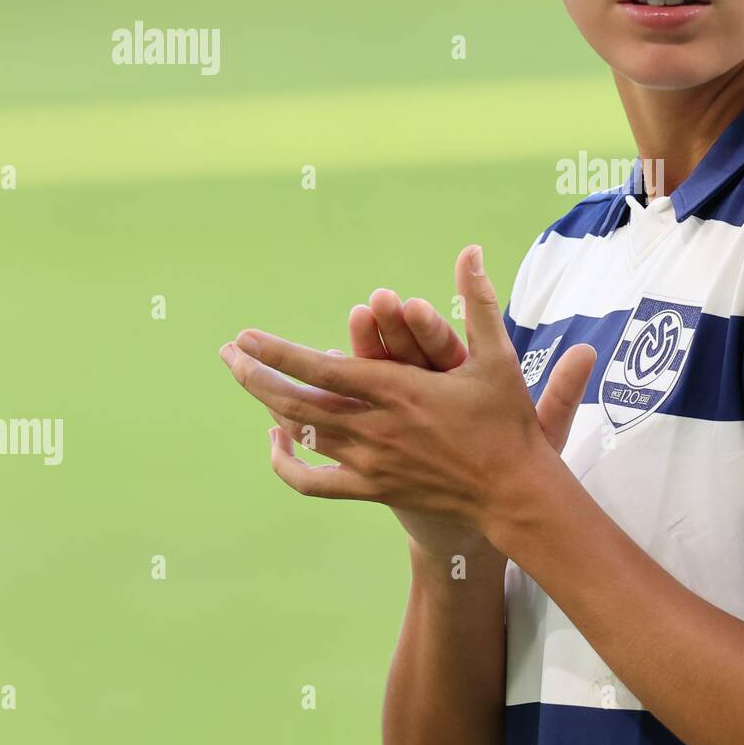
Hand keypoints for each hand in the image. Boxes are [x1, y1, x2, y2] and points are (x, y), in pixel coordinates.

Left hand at [220, 245, 597, 551]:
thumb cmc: (507, 420)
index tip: (245, 337)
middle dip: (256, 376)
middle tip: (229, 354)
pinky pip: (314, 482)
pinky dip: (288, 464)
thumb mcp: (497, 356)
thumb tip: (471, 252)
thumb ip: (478, 302)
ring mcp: (370, 463)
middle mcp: (375, 428)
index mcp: (398, 391)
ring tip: (249, 382)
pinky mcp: (373, 490)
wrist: (514, 492)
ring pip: (302, 436)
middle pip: (296, 403)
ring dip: (270, 408)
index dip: (277, 353)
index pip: (320, 369)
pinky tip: (276, 444)